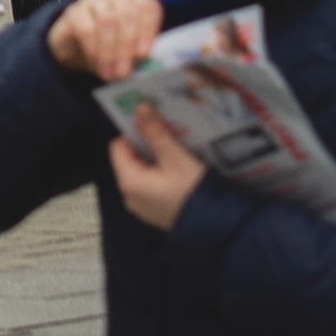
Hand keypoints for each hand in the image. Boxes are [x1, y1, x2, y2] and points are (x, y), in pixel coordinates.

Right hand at [46, 0, 164, 82]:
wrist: (81, 50)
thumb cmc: (114, 48)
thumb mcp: (132, 52)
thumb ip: (140, 54)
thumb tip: (144, 65)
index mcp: (138, 0)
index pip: (147, 6)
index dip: (147, 30)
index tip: (143, 54)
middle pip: (126, 13)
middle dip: (126, 46)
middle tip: (123, 71)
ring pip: (107, 19)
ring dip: (109, 51)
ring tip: (109, 72)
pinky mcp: (74, 10)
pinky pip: (85, 27)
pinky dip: (93, 48)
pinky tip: (95, 62)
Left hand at [108, 105, 203, 231]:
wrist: (216, 227)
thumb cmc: (194, 192)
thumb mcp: (175, 158)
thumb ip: (156, 133)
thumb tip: (140, 108)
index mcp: (128, 181)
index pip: (119, 146)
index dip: (134, 132)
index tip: (154, 123)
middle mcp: (129, 195)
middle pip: (130, 158)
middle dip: (148, 143)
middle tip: (169, 132)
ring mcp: (142, 205)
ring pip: (143, 171)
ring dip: (157, 157)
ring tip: (177, 147)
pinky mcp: (155, 210)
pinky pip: (152, 184)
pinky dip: (162, 172)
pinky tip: (180, 167)